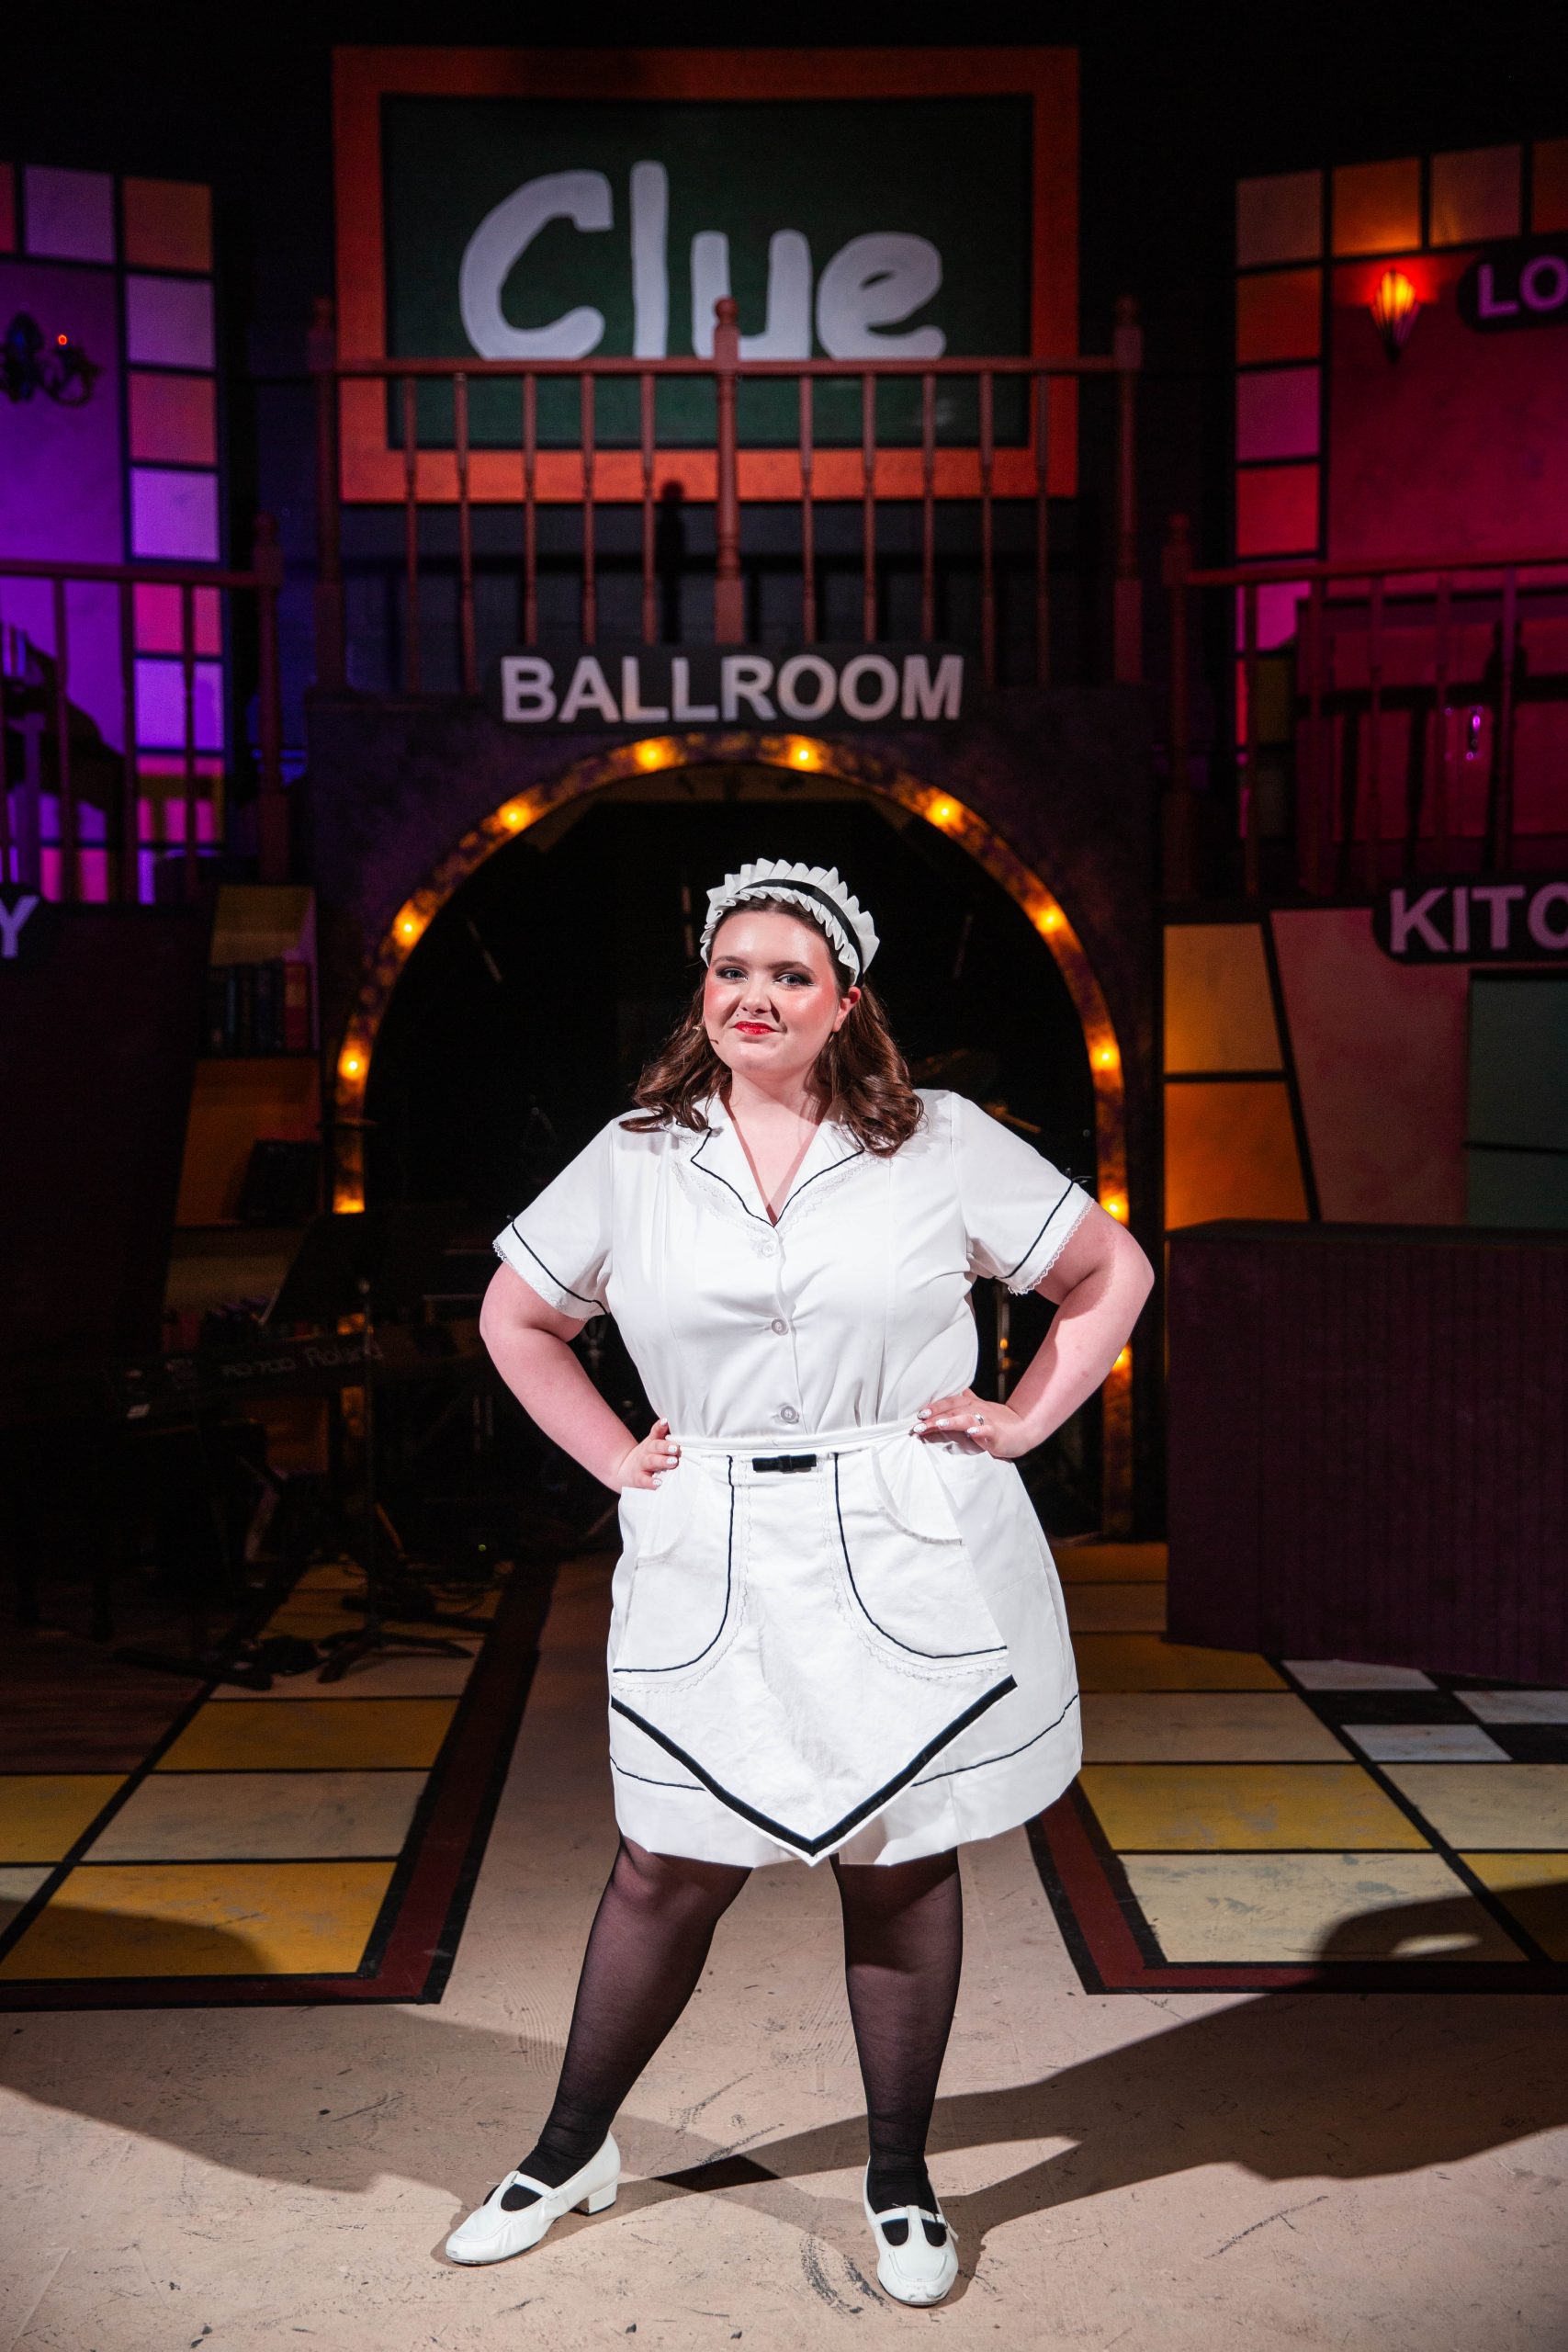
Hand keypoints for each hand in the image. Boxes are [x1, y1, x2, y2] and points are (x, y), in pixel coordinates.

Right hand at [613, 1418, 680, 1490]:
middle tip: (676, 1448)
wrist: (622, 1469)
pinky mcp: (638, 1478)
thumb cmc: (647, 1456)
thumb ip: (665, 1436)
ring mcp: (641, 1464)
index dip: (660, 1426)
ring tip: (673, 1462)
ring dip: (662, 1461)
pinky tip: (659, 1483)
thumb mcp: (653, 1444)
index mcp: (651, 1442)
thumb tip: (681, 1427)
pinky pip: (644, 1480)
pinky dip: (651, 1482)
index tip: (666, 1421)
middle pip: (655, 1446)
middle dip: (666, 1446)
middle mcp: (646, 1451)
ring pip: (651, 1461)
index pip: (655, 1431)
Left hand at [913, 1389, 1033, 1460]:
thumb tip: (961, 1391)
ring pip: (966, 1418)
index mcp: (971, 1405)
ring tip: (938, 1424)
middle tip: (918, 1425)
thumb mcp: (982, 1409)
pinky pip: (987, 1430)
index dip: (933, 1407)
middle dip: (934, 1417)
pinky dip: (979, 1430)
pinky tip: (971, 1432)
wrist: (1025, 1428)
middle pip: (952, 1410)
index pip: (949, 1403)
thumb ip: (970, 1401)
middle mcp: (977, 1410)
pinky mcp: (997, 1433)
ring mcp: (987, 1421)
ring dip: (952, 1421)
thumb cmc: (1000, 1421)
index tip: (918, 1415)